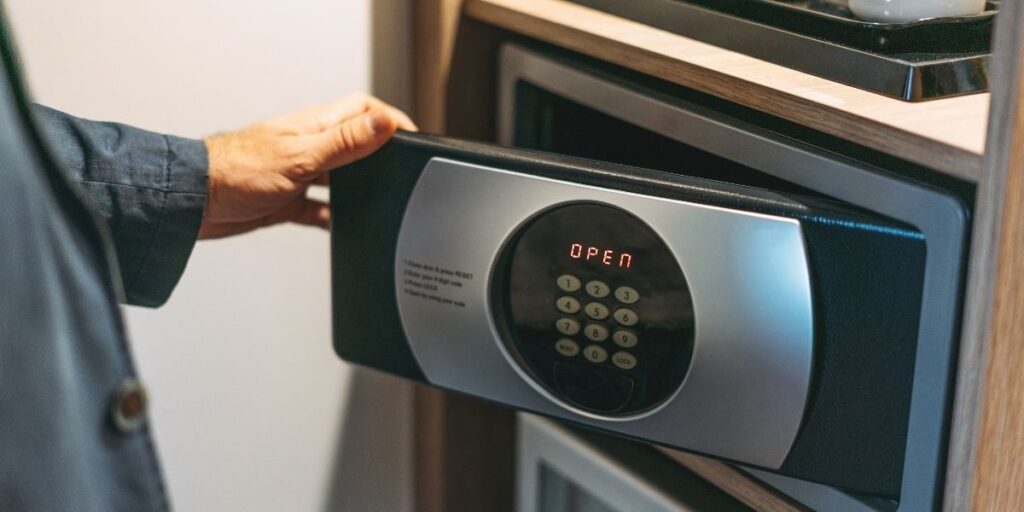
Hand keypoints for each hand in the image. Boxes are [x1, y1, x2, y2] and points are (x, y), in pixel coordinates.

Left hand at [199, 94, 415, 238]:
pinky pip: (320, 208)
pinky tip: (342, 227)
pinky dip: (333, 217)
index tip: (413, 139)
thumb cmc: (235, 171)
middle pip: (355, 145)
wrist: (194, 203)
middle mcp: (308, 146)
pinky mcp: (287, 199)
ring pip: (340, 178)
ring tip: (376, 202)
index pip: (363, 111)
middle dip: (379, 157)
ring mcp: (298, 172)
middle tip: (400, 172)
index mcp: (314, 126)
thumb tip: (383, 125)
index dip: (390, 121)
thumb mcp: (301, 156)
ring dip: (357, 190)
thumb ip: (345, 142)